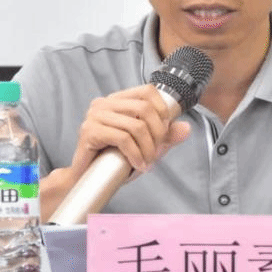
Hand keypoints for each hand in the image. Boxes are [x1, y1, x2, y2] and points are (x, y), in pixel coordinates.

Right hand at [70, 84, 191, 175]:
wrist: (85, 180)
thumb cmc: (113, 161)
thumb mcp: (145, 147)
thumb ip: (164, 137)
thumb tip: (186, 129)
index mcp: (117, 100)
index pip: (147, 91)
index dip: (162, 110)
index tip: (165, 132)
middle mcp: (104, 103)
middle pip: (144, 108)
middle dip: (158, 134)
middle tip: (156, 153)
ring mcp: (94, 116)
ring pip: (135, 125)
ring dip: (148, 148)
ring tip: (147, 163)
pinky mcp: (89, 132)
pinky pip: (122, 139)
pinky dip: (135, 154)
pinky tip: (138, 165)